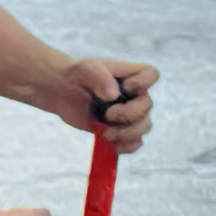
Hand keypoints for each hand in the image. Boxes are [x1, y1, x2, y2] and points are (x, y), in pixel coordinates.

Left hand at [41, 57, 157, 153]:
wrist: (64, 91)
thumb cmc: (78, 75)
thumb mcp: (86, 69)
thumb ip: (101, 78)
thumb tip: (113, 95)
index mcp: (130, 75)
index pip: (151, 74)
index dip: (142, 82)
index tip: (124, 86)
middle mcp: (135, 94)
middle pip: (148, 105)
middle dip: (129, 114)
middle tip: (108, 114)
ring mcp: (129, 114)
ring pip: (144, 126)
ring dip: (127, 133)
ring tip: (106, 134)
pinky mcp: (121, 130)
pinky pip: (134, 143)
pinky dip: (125, 146)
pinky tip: (110, 143)